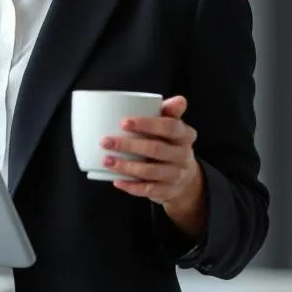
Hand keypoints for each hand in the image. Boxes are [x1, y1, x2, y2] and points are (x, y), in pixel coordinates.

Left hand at [100, 96, 205, 233]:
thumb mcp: (173, 127)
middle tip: (106, 141)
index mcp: (185, 134)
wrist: (185, 178)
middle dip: (129, 145)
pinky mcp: (168, 191)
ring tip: (107, 161)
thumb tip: (179, 100)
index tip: (124, 122)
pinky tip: (117, 180)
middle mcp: (183, 155)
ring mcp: (176, 175)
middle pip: (156, 149)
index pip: (169, 127)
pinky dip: (132, 186)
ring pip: (151, 171)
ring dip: (126, 167)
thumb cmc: (171, 144)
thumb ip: (170, 111)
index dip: (147, 124)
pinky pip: (149, 190)